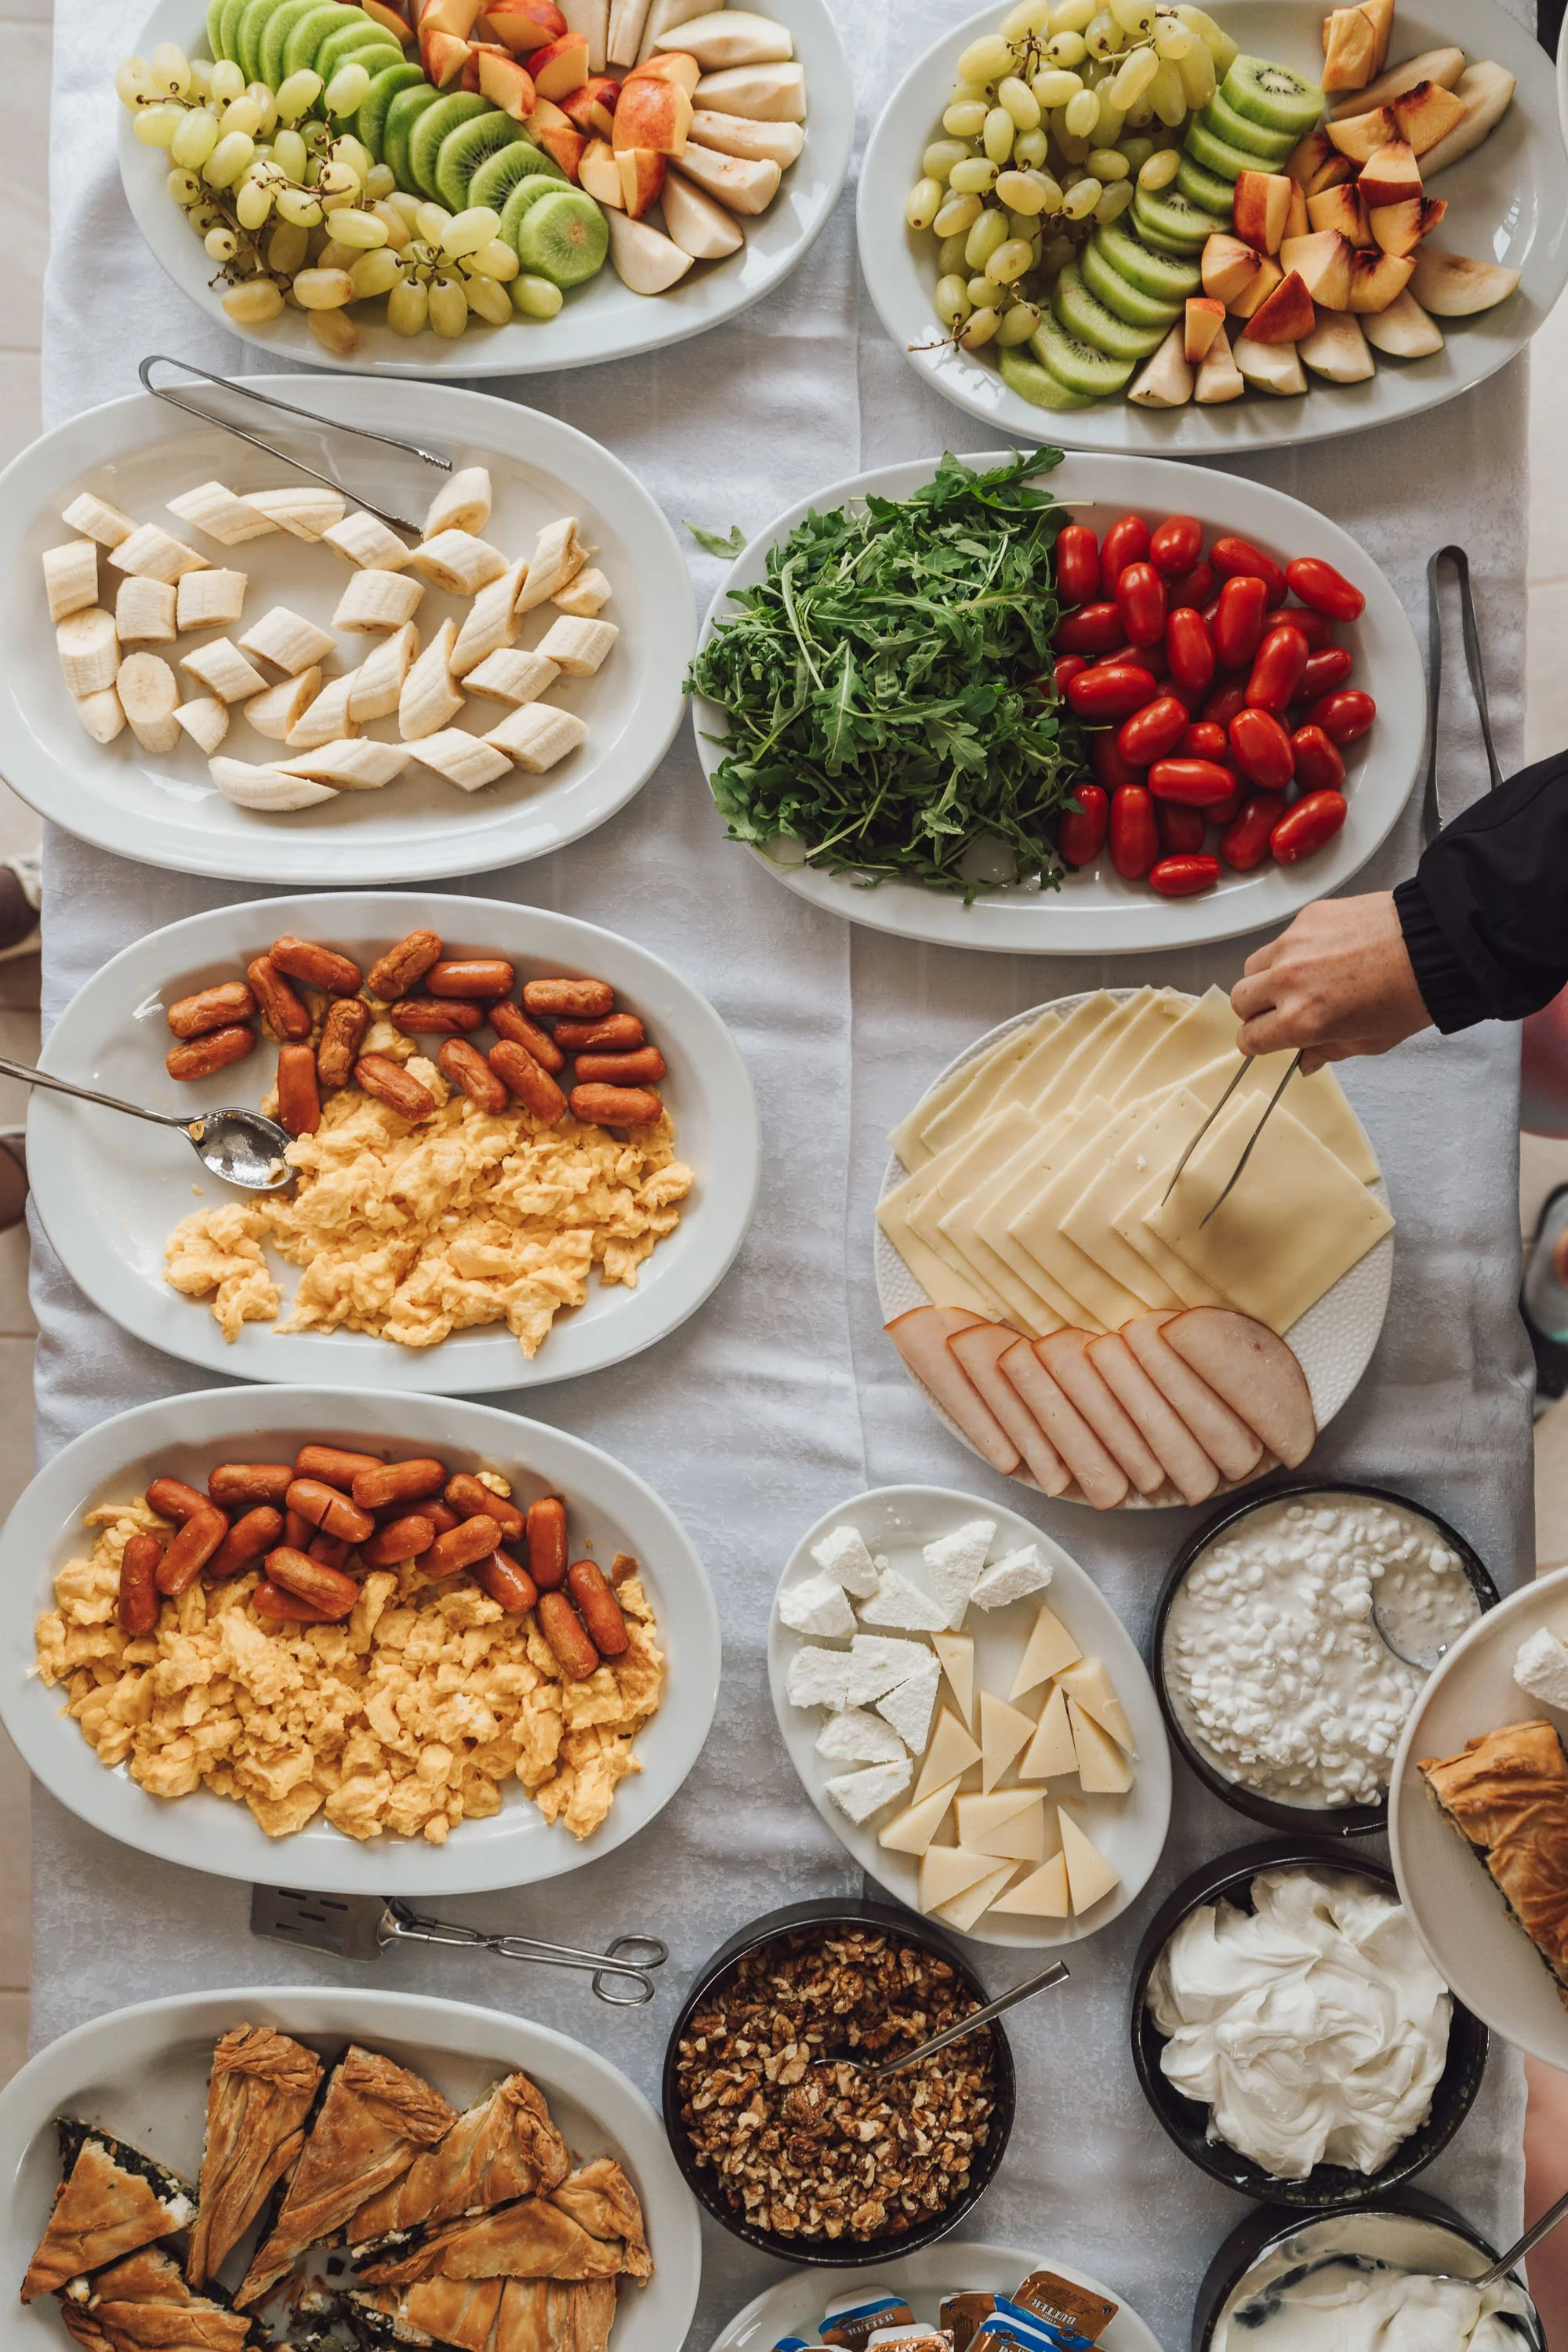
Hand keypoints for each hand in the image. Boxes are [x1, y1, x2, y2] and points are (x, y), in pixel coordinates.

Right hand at [1230, 892, 1431, 1074]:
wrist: (1436, 944)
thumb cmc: (1410, 995)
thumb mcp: (1369, 1041)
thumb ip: (1327, 1051)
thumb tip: (1305, 1059)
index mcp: (1302, 1021)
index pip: (1250, 1037)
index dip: (1256, 1042)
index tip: (1264, 1039)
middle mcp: (1288, 981)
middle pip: (1239, 999)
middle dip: (1255, 1010)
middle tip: (1278, 1011)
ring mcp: (1293, 944)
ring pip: (1254, 965)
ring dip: (1267, 978)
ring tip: (1299, 980)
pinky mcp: (1306, 917)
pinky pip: (1282, 939)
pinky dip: (1294, 950)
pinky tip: (1325, 953)